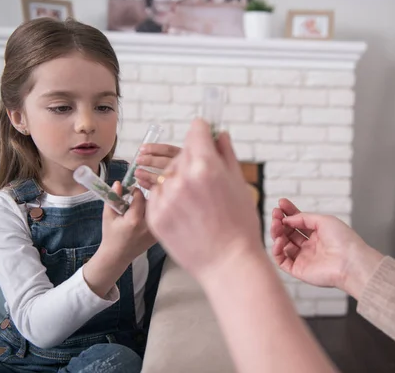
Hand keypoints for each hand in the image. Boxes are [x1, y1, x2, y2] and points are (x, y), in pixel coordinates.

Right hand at [84, 182, 156, 298]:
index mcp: (134, 220)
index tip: (130, 192)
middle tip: (135, 198)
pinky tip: (144, 216)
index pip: (140, 196)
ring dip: (150, 204)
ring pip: (158, 208)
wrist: (118, 255)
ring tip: (138, 209)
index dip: (135, 191)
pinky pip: (160, 217)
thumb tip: (118, 182)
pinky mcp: (159, 234)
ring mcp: (155, 231)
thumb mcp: (108, 215)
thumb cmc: (111, 235)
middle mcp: (148, 225)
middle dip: (145, 196)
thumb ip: (113, 198)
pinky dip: (154, 213)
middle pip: (152, 201)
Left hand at [134, 143, 180, 189]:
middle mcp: (183, 167)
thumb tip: (145, 153)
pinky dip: (148, 184)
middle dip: (150, 160)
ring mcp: (179, 180)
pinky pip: (160, 187)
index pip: (168, 150)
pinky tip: (141, 181)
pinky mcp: (174, 192)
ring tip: (137, 172)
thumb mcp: (178, 160)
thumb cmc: (184, 173)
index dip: (154, 149)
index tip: (142, 149)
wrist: (195, 191)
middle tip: (138, 160)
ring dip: (147, 174)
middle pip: (165, 162)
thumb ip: (165, 156)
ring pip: (162, 176)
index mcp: (183, 157)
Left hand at [145, 119, 262, 281]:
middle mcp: (181, 178)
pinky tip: (185, 214)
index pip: (196, 130)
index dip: (203, 132)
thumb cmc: (240, 226)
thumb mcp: (239, 184)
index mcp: (206, 166)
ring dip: (178, 182)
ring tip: (196, 203)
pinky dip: (168, 200)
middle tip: (205, 183)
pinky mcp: (154, 216)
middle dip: (192, 162)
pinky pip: (157, 196)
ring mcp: (165, 198)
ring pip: (167, 175)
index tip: (205, 137)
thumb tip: (219, 134)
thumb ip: (226, 154)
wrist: (228, 264)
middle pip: (181, 154)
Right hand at [271, 198, 383, 299]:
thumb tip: (287, 219)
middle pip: (289, 232)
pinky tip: (279, 241)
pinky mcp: (299, 270)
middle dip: (280, 222)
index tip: (280, 204)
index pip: (299, 222)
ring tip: (276, 225)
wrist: (350, 261)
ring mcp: (304, 258)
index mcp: (318, 234)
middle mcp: (310, 246)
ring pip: (283, 245)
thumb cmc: (343, 240)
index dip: (289, 213)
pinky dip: (276, 250)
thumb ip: (304, 217)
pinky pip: (282, 260)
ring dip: (277, 234)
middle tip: (275, 214)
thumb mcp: (323, 220)